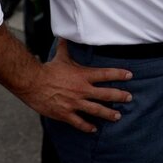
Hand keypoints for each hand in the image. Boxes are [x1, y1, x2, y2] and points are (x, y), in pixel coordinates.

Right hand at [18, 39, 132, 132]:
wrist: (32, 82)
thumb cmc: (48, 69)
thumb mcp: (61, 56)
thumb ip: (66, 46)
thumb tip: (65, 34)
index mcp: (83, 75)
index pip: (106, 74)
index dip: (119, 74)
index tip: (130, 76)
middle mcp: (82, 90)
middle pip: (106, 94)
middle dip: (120, 96)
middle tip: (129, 98)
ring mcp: (75, 103)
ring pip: (97, 110)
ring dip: (109, 114)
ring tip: (118, 116)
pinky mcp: (65, 113)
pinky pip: (79, 122)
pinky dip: (88, 127)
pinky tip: (94, 129)